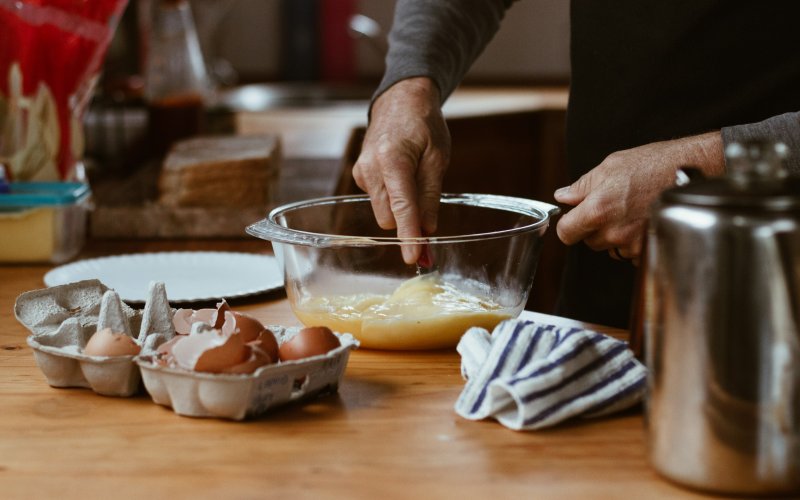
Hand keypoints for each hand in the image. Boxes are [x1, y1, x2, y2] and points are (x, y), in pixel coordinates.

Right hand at [352, 77, 450, 262]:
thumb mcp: (437, 158)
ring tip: (416, 181)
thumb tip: (428, 231)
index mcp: (393, 160)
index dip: (409, 236)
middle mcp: (370, 168)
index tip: (413, 258)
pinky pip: (378, 200)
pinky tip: (401, 177)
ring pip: (383, 212)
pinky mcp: (359, 175)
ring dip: (401, 209)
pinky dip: (393, 198)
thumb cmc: (423, 125)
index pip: (402, 208)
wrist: (400, 100)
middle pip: (389, 217)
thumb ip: (431, 196)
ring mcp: (361, 172)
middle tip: (430, 221)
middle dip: (408, 224)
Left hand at [553, 131, 723, 263]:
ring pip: (610, 248)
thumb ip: (582, 186)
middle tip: (611, 207)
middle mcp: (614, 232)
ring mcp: (633, 244)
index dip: (568, 225)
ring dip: (615, 235)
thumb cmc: (653, 164)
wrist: (693, 172)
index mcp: (598, 210)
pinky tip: (643, 221)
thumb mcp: (611, 166)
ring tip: (632, 211)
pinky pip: (630, 253)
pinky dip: (633, 242)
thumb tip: (562, 196)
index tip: (573, 218)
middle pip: (589, 241)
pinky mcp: (650, 250)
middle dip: (594, 228)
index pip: (566, 233)